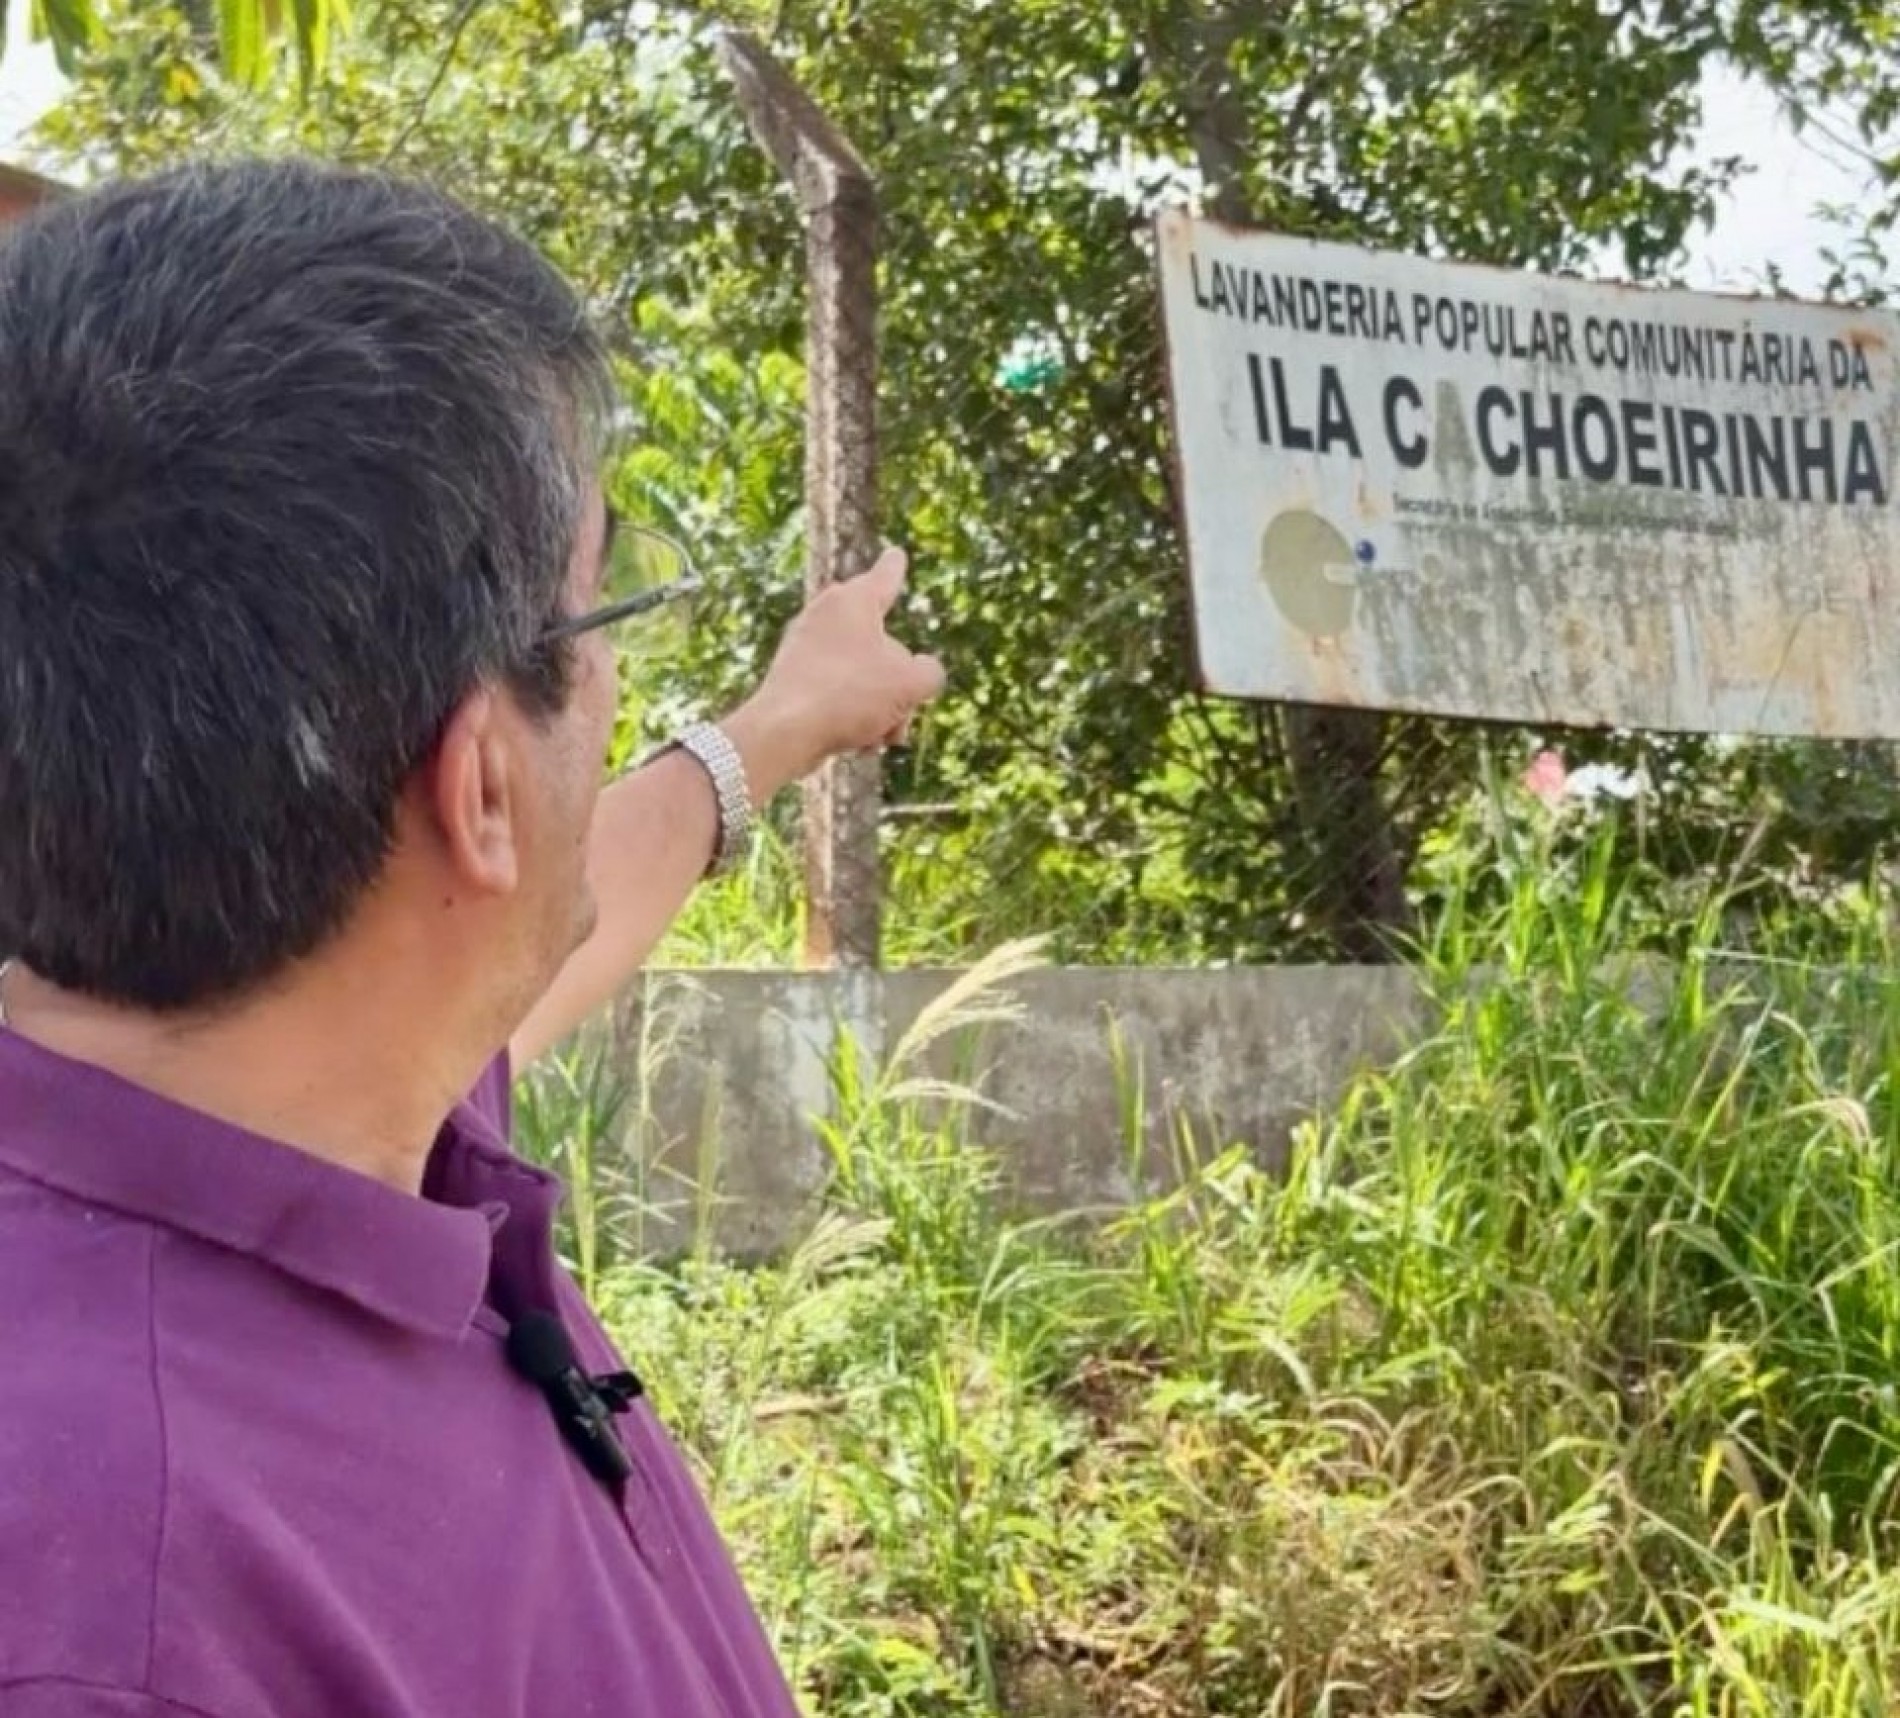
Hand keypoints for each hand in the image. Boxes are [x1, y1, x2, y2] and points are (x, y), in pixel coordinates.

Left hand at [721, 547, 945, 800]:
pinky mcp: (794, 681)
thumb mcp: (911, 683)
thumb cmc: (850, 694)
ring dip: (881, 708)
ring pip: (863, 676)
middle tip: (904, 711)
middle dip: (900, 684)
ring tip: (879, 734)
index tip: (896, 553)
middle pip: (882, 645)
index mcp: (853, 601)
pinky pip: (839, 694)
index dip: (896, 567)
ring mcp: (806, 649)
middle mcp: (825, 616)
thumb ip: (929, 673)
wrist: (785, 732)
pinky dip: (854, 716)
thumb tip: (918, 675)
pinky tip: (857, 742)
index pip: (885, 576)